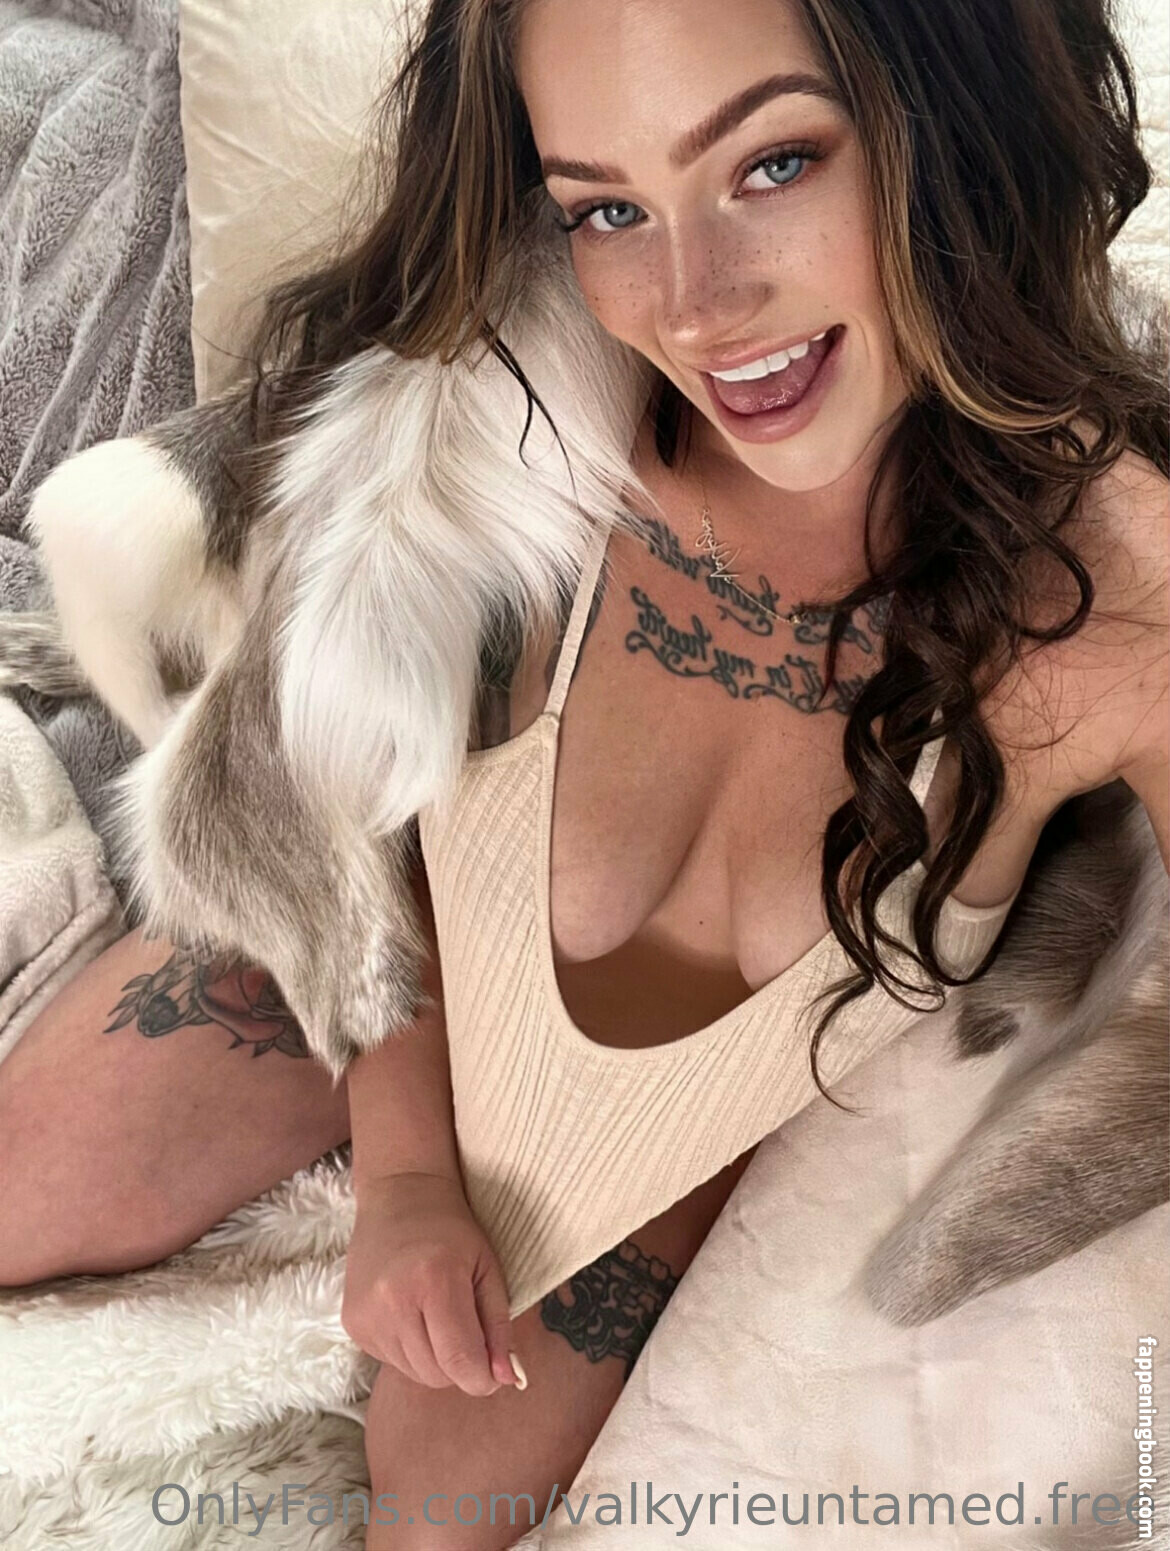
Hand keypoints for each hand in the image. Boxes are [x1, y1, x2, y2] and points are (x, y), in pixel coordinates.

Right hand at [342, 1171, 521, 1396]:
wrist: (399, 1194)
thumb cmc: (452, 1229)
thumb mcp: (488, 1268)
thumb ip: (499, 1326)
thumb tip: (508, 1380)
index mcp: (435, 1282)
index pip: (461, 1362)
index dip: (484, 1378)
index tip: (495, 1372)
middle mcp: (394, 1301)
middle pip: (438, 1375)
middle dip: (460, 1365)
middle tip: (466, 1329)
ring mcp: (367, 1314)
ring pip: (414, 1373)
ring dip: (434, 1358)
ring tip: (437, 1314)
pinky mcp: (352, 1323)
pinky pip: (391, 1360)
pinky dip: (409, 1349)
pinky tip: (412, 1312)